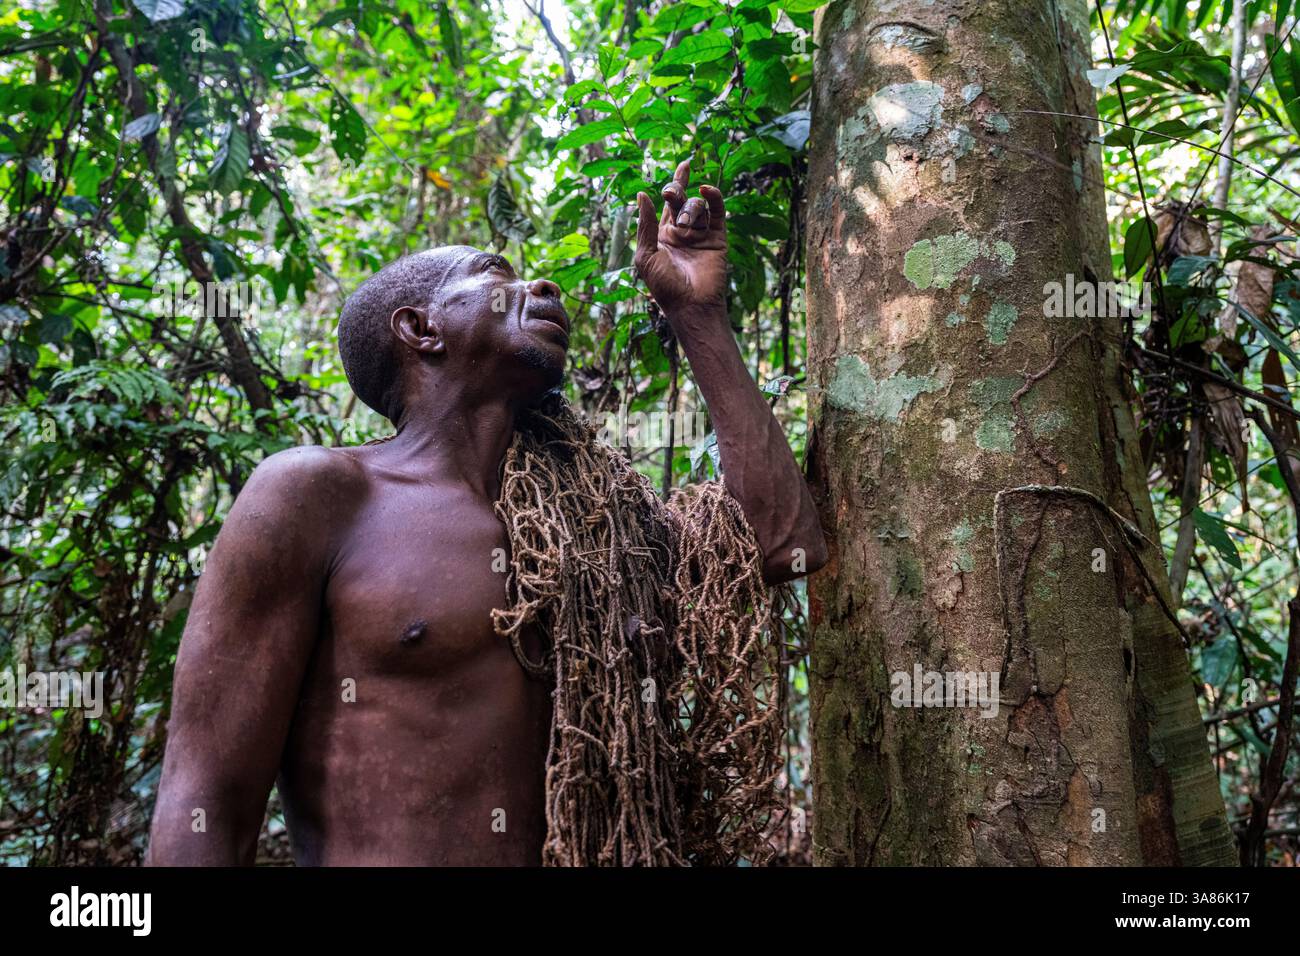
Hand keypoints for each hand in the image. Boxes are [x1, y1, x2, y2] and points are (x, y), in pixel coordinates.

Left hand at [634, 159, 727, 320]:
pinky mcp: (718, 238)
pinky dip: (714, 198)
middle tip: (671, 194)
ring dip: (690, 209)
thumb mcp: (646, 254)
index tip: (683, 166)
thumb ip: (645, 224)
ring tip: (686, 226)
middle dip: (676, 191)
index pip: (668, 203)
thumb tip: (642, 194)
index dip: (676, 183)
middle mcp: (683, 232)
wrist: (691, 304)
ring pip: (697, 205)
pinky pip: (717, 212)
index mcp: (663, 235)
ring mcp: (701, 234)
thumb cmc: (664, 285)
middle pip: (682, 200)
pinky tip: (707, 190)